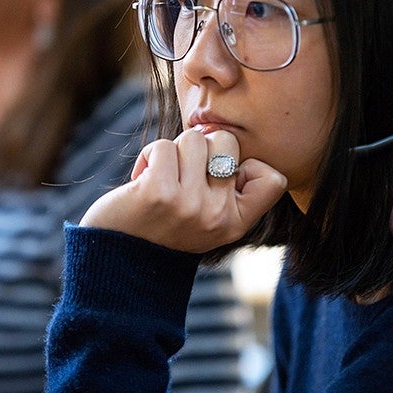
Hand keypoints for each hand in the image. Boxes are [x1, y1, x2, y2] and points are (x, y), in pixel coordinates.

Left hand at [79, 129, 286, 252]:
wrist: (119, 259)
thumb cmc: (165, 226)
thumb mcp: (209, 218)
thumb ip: (226, 185)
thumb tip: (218, 133)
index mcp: (236, 223)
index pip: (274, 179)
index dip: (248, 167)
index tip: (219, 182)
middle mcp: (217, 215)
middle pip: (227, 141)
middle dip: (202, 149)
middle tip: (183, 178)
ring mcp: (189, 204)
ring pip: (193, 138)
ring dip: (172, 153)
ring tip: (162, 180)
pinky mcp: (158, 192)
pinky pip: (162, 146)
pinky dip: (148, 157)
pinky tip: (142, 182)